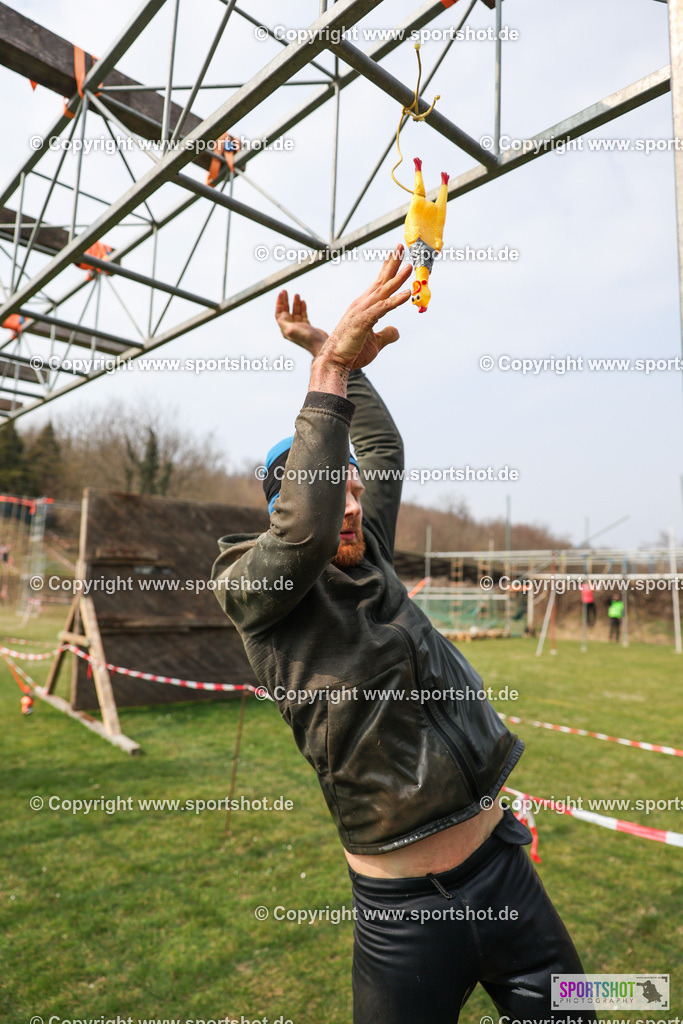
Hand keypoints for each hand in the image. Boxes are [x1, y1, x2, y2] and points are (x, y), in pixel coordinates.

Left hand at [275, 290, 327, 357]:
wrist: (320, 345)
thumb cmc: (306, 338)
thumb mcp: (291, 329)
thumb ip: (283, 322)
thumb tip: (280, 315)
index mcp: (285, 329)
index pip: (279, 313)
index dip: (279, 303)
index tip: (282, 293)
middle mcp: (291, 328)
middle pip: (285, 312)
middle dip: (285, 301)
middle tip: (285, 291)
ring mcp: (299, 327)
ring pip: (295, 312)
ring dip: (295, 303)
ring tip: (296, 294)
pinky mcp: (307, 326)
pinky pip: (303, 315)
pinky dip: (302, 308)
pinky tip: (303, 301)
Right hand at [319, 245, 410, 370]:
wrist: (334, 362)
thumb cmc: (351, 351)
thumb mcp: (375, 343)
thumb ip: (386, 334)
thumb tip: (396, 330)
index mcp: (364, 307)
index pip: (378, 284)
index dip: (388, 269)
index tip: (397, 256)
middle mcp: (362, 304)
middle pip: (381, 281)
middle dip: (392, 263)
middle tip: (400, 246)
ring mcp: (362, 311)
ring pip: (383, 291)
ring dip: (398, 278)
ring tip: (410, 266)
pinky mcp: (364, 321)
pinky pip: (383, 308)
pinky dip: (396, 300)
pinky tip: (408, 293)